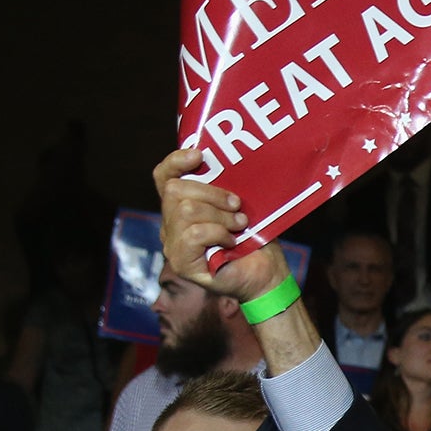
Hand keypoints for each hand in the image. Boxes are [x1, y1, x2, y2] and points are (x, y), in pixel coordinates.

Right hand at [152, 148, 289, 303]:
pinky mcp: (182, 263)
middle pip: (175, 190)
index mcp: (181, 206)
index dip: (176, 161)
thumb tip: (224, 162)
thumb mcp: (239, 206)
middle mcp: (170, 224)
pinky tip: (231, 241)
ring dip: (220, 215)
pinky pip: (193, 234)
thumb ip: (224, 187)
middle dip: (211, 193)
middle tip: (237, 205)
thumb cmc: (255, 239)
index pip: (164, 177)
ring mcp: (173, 245)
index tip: (200, 155)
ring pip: (185, 211)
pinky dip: (217, 233)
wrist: (267, 275)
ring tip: (239, 224)